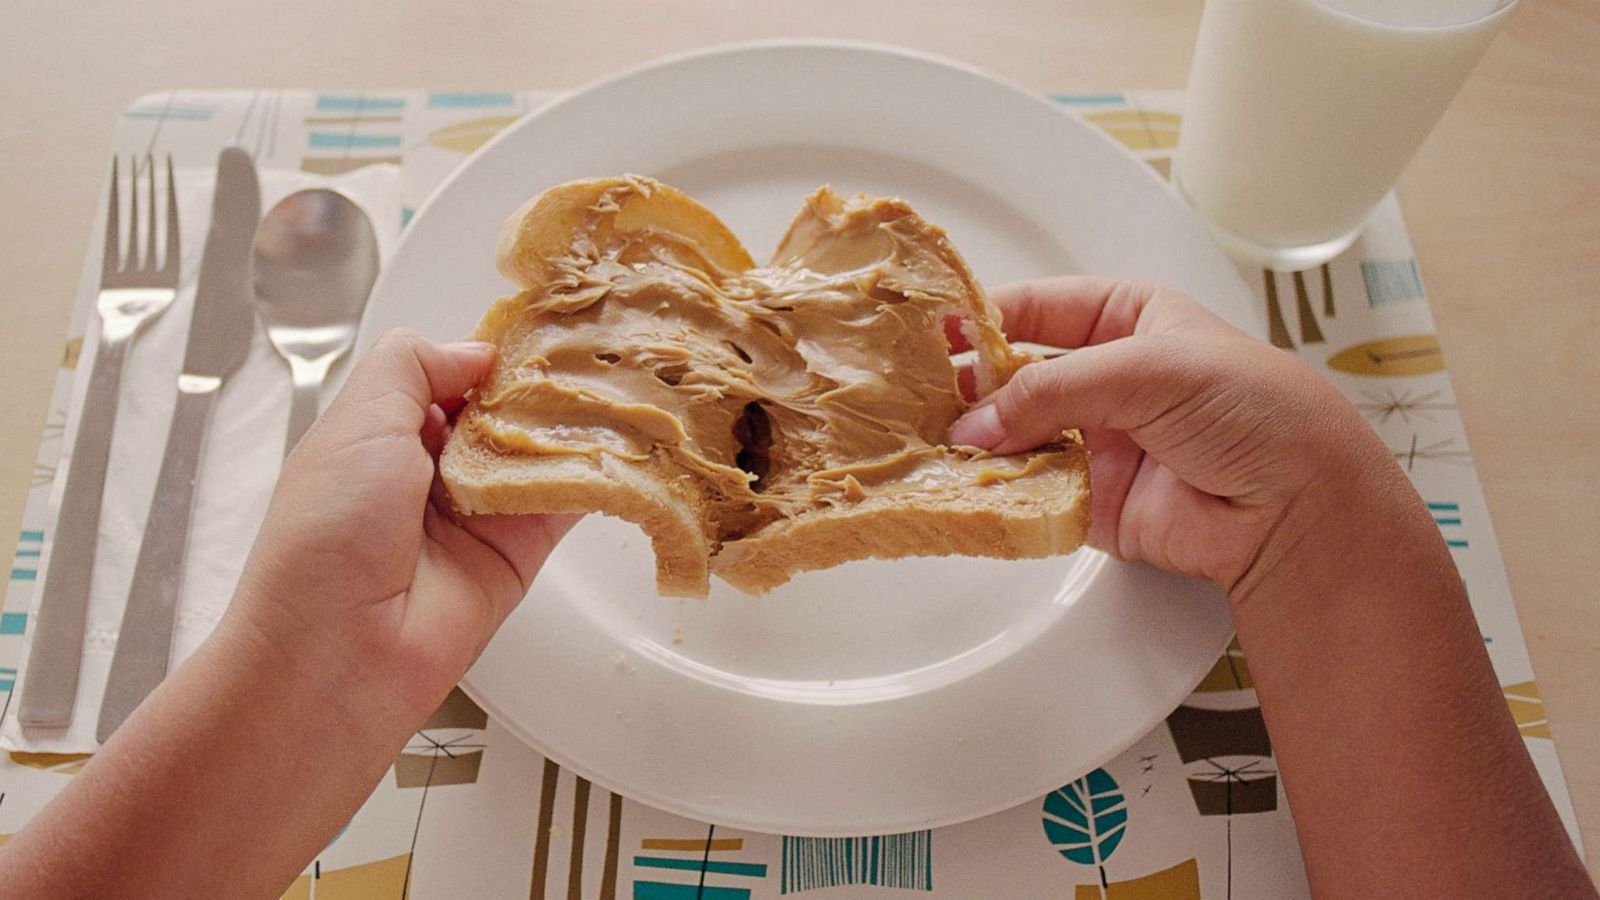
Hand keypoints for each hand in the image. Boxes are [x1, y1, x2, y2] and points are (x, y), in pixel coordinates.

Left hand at [230, 329, 577, 720]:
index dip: (489, 352)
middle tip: (588, 352)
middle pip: (501, 410)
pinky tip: (620, 443)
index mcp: (383, 433)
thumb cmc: (326, 536)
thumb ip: (414, 365)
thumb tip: (475, 351)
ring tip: (615, 385)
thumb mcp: (357, 419)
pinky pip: (565, 502)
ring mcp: (479, 511)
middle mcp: (432, 470)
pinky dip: (594, 474)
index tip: (537, 328)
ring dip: (571, 424)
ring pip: (539, 451)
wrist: (340, 652)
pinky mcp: (520, 552)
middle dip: (539, 385)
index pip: (450, 375)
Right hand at [948, 276, 1407, 594]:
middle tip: (917, 393)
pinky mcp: (1092, 502)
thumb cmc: (1254, 411)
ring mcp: (1097, 441)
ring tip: (927, 441)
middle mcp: (1107, 378)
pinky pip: (1031, 491)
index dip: (984, 316)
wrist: (1297, 508)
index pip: (1039, 309)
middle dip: (970, 384)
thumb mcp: (1149, 369)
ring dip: (976, 440)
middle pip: (1017, 375)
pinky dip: (998, 490)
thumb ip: (1056, 387)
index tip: (933, 329)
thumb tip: (980, 422)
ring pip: (1015, 435)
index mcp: (1128, 320)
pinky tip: (964, 485)